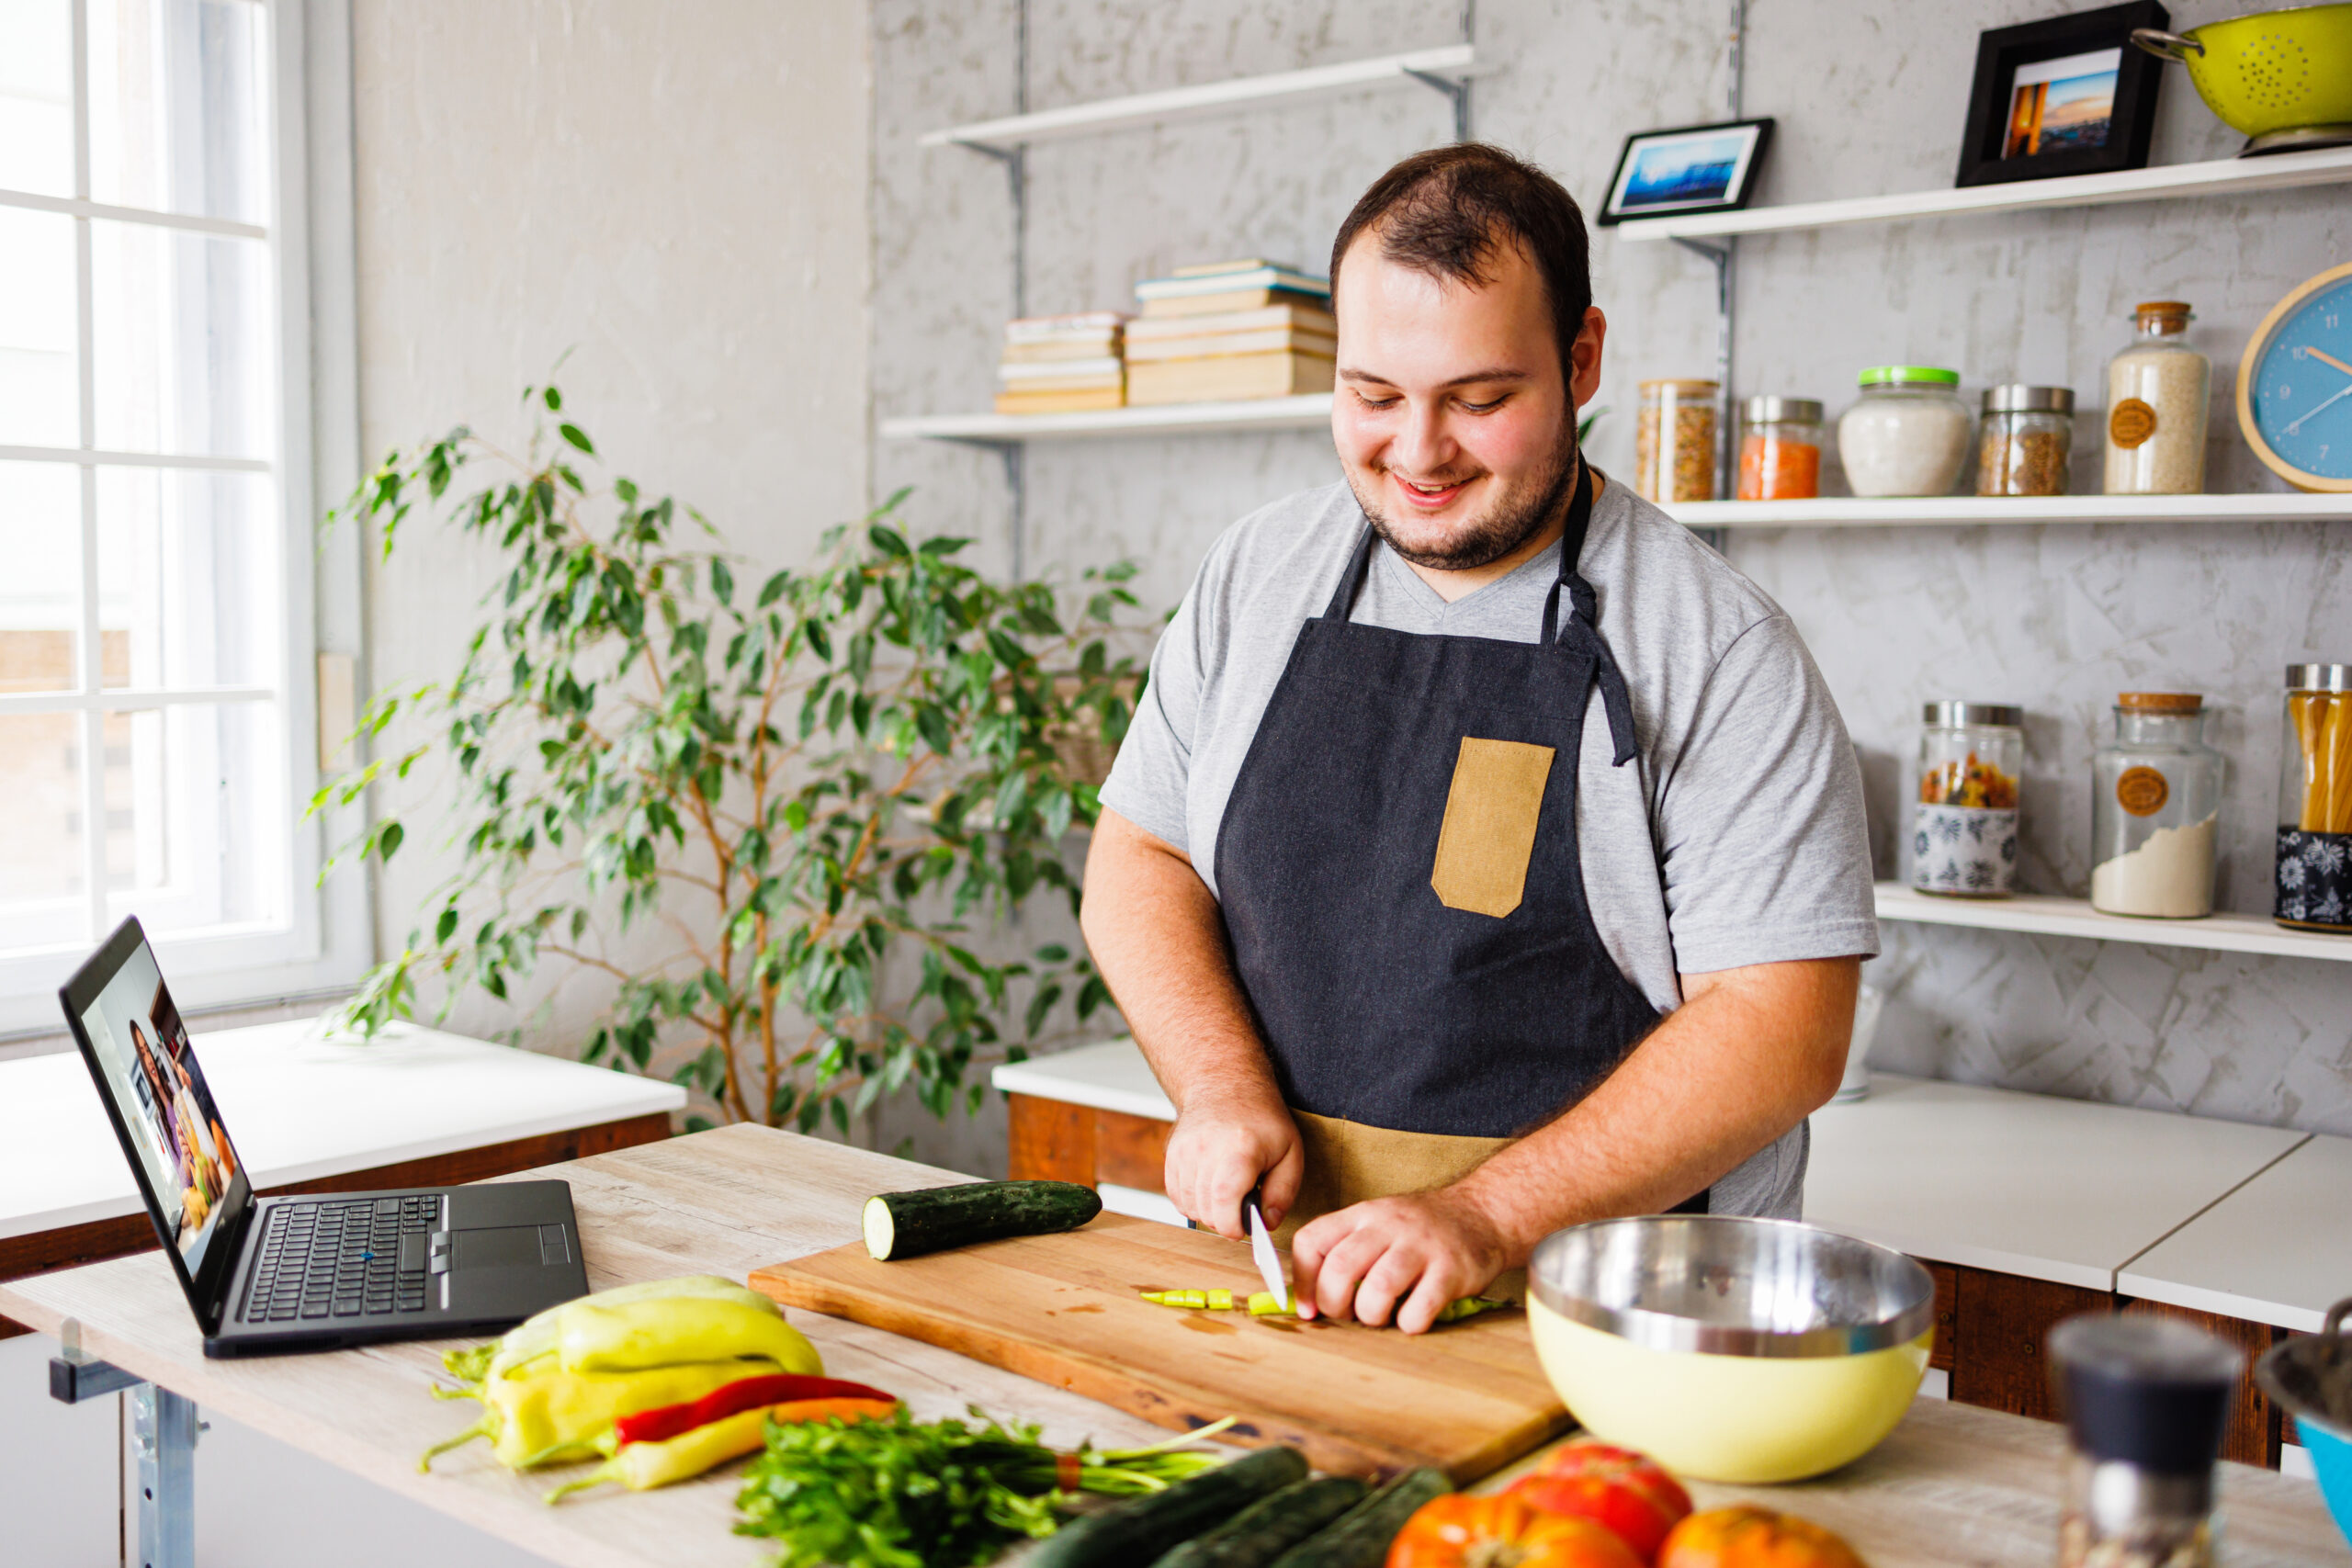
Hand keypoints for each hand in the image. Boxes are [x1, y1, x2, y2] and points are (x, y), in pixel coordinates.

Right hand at [1162, 1088, 1301, 1239]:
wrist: (1225, 1084)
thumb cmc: (1260, 1118)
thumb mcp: (1291, 1152)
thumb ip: (1283, 1192)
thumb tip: (1268, 1223)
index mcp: (1240, 1148)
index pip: (1225, 1200)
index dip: (1232, 1225)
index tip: (1242, 1229)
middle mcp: (1205, 1148)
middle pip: (1206, 1209)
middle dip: (1225, 1220)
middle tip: (1241, 1207)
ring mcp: (1183, 1150)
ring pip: (1189, 1205)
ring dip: (1208, 1211)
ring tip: (1227, 1195)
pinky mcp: (1170, 1153)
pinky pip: (1176, 1195)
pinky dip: (1192, 1201)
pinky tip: (1210, 1189)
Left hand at [1290, 1185, 1512, 1333]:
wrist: (1484, 1213)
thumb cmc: (1422, 1230)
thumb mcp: (1379, 1224)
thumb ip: (1347, 1250)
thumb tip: (1310, 1301)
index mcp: (1362, 1215)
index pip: (1312, 1241)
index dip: (1302, 1281)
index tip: (1309, 1308)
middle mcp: (1388, 1225)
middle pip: (1340, 1267)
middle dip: (1334, 1303)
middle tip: (1348, 1315)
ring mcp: (1421, 1246)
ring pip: (1378, 1289)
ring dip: (1371, 1315)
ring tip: (1381, 1316)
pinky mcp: (1452, 1270)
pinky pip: (1419, 1309)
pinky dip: (1409, 1323)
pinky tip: (1413, 1317)